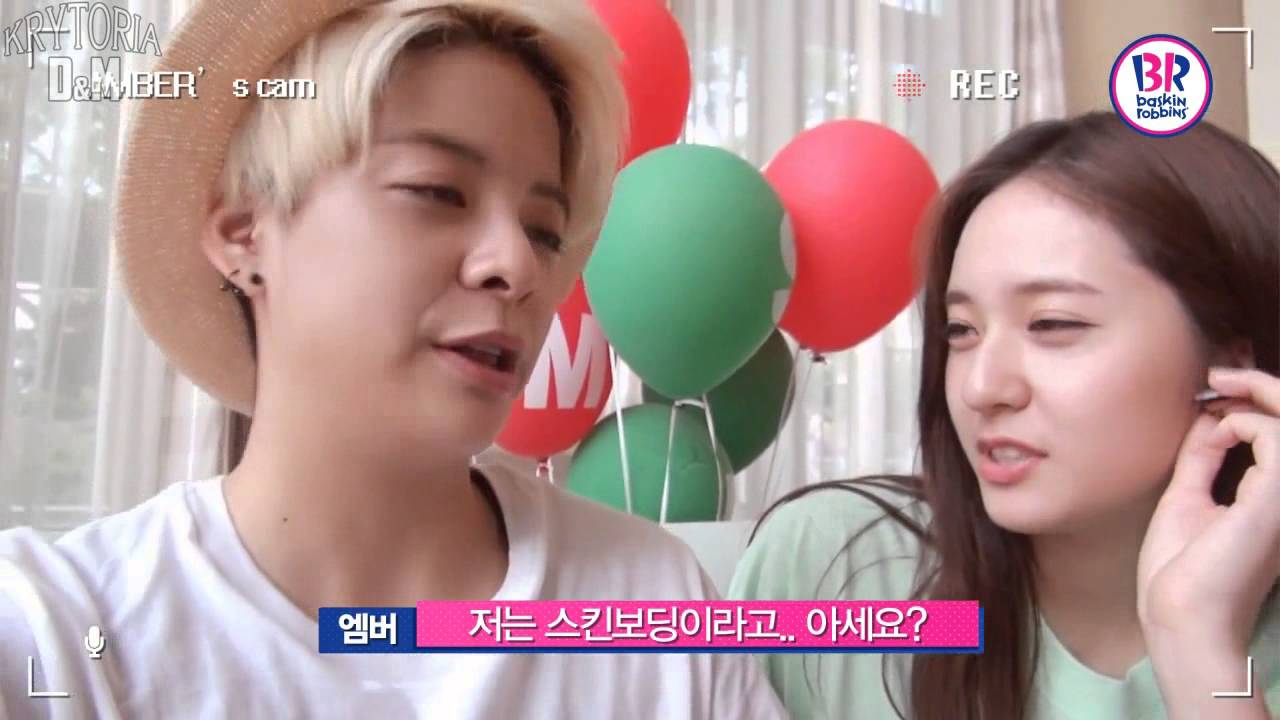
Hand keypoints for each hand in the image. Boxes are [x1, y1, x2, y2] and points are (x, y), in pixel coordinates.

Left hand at [1138, 368, 1279, 647]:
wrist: (1178, 615)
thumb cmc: (1179, 571)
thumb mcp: (1188, 496)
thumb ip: (1202, 457)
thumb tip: (1208, 416)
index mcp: (1272, 499)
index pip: (1277, 435)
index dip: (1250, 401)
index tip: (1210, 391)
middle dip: (1262, 386)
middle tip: (1219, 374)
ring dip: (1261, 391)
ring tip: (1220, 382)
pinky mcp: (1277, 498)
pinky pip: (1278, 437)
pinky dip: (1249, 420)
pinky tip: (1219, 429)